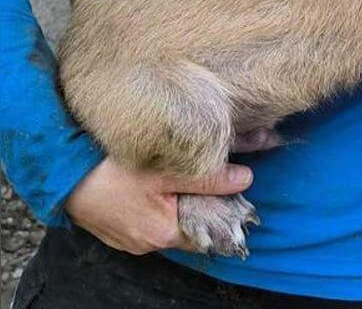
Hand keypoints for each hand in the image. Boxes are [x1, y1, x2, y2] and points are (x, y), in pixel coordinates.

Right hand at [64, 156, 252, 254]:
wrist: (61, 172)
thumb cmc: (110, 171)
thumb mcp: (165, 170)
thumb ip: (208, 177)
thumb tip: (246, 179)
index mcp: (164, 233)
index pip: (210, 232)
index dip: (224, 210)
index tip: (234, 189)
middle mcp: (148, 244)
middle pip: (190, 227)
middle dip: (203, 205)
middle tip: (211, 177)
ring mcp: (130, 240)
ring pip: (169, 224)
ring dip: (180, 204)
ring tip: (183, 177)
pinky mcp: (118, 231)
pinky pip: (149, 221)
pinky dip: (159, 206)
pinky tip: (158, 185)